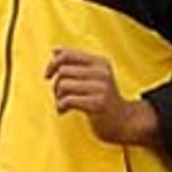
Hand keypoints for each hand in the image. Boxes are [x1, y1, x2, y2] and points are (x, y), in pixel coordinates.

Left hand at [45, 47, 160, 146]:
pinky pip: (67, 100)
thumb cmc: (103, 99)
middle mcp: (102, 72)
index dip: (52, 64)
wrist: (123, 121)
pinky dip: (61, 107)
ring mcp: (101, 88)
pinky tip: (64, 111)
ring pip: (63, 85)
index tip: (48, 76)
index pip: (67, 55)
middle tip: (59, 96)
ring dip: (58, 97)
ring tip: (63, 104)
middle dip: (55, 85)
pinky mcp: (98, 103)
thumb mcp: (93, 76)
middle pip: (63, 71)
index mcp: (100, 62)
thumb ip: (75, 63)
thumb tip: (55, 50)